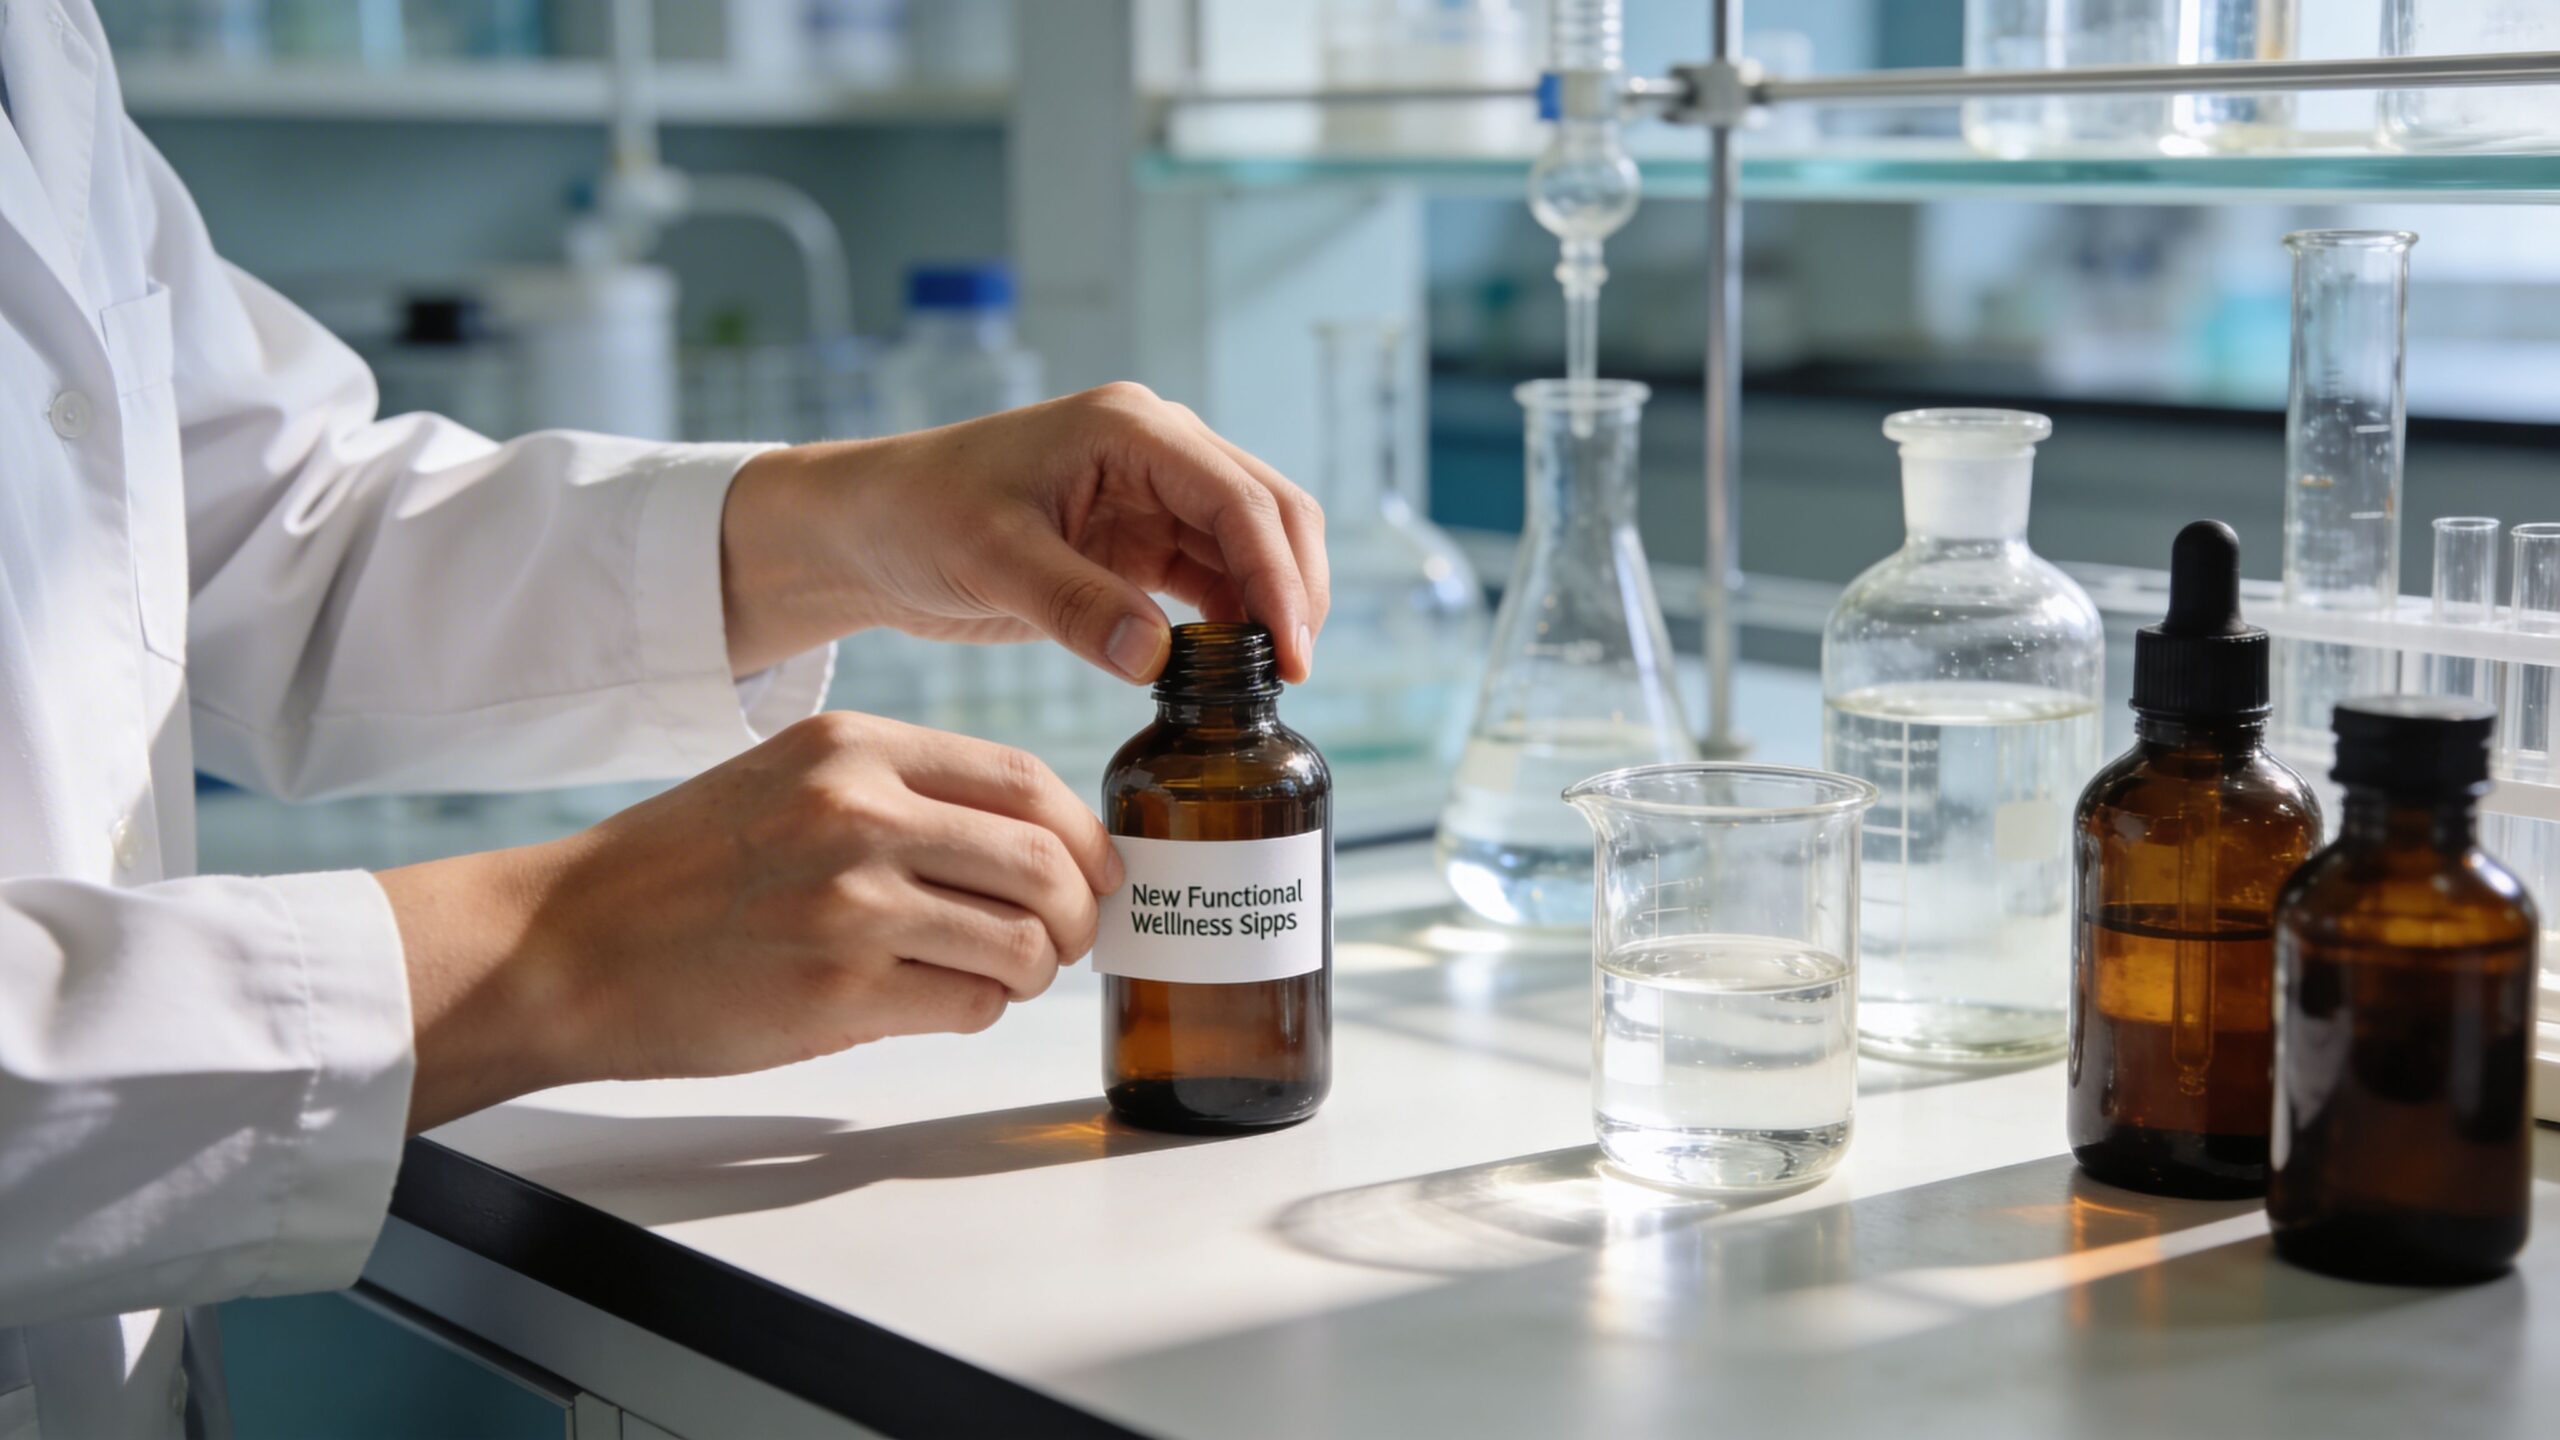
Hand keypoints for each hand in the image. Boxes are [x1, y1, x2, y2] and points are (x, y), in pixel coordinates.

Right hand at [379, 712, 1119, 1130]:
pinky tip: (941, 1002)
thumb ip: (900, 794)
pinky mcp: (837, 992)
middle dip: (1077, 914)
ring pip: (1022, 942)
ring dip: (1033, 971)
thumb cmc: (678, 873)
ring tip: (1002, 977)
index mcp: (853, 747)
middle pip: (1045, 862)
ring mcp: (850, 903)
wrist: (562, 947)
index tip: (1099, 872)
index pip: (1025, 780)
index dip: (1085, 836)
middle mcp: (858, 812)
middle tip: (1065, 940)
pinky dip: (977, 1011)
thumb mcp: (789, 781)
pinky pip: (969, 1004)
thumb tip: (1032, 842)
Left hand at [719, 383, 1329, 683]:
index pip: (1239, 500)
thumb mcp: (990, 559)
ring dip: (1269, 608)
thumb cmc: (916, 517)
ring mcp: (1154, 494)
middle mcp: (1156, 450)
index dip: (1278, 577)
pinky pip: (1212, 577)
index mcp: (1130, 429)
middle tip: (1293, 676)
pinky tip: (1227, 674)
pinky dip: (1232, 622)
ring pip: (1251, 547)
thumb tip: (1157, 657)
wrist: (867, 527)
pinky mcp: (1140, 541)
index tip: (1292, 654)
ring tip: (1267, 686)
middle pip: (1270, 513)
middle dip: (1293, 590)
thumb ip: (1074, 604)